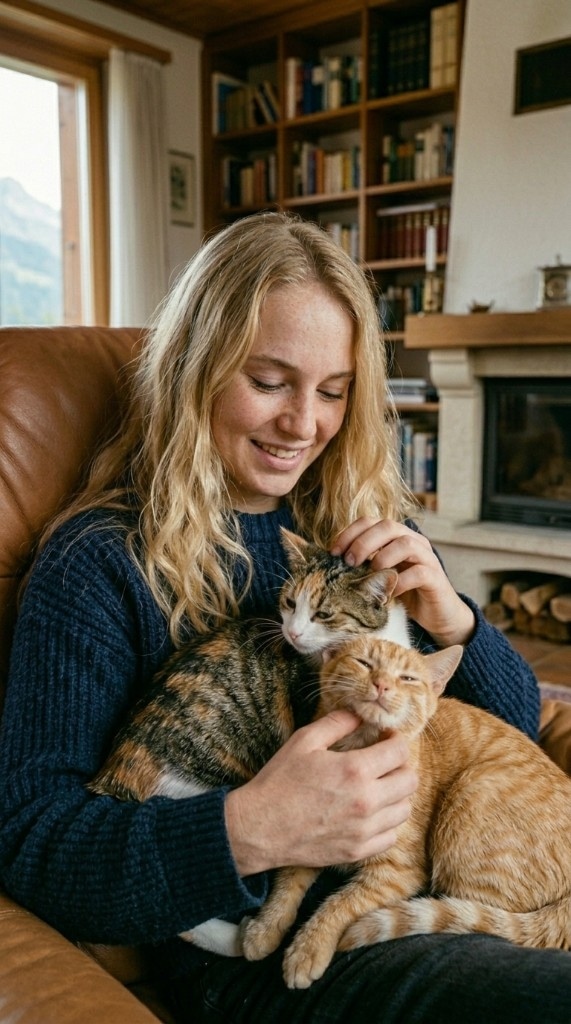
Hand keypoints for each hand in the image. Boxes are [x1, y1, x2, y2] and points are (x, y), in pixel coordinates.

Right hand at [224, 710, 415, 876]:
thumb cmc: (280, 781)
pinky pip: (391, 836)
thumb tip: (361, 714)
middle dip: (401, 765)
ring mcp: (364, 830)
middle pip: (410, 781)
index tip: (386, 738)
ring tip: (378, 786)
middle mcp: (366, 801)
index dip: (396, 740)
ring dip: (397, 794)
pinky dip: (387, 822)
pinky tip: (371, 812)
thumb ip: (337, 722)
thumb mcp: (304, 741)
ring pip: (404, 810)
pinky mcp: (358, 851)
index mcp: (355, 770)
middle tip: (384, 761)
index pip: (400, 752)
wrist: (259, 827)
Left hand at [331, 517, 474, 646]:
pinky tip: (387, 594)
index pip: (370, 521)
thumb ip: (363, 563)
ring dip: (383, 557)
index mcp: (396, 536)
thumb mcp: (379, 575)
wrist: (437, 615)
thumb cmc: (404, 593)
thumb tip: (332, 561)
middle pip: (388, 526)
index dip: (350, 533)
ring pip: (406, 544)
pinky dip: (400, 582)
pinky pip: (419, 572)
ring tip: (370, 574)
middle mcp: (413, 541)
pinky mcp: (436, 578)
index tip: (333, 552)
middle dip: (364, 542)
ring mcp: (427, 557)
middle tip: (348, 562)